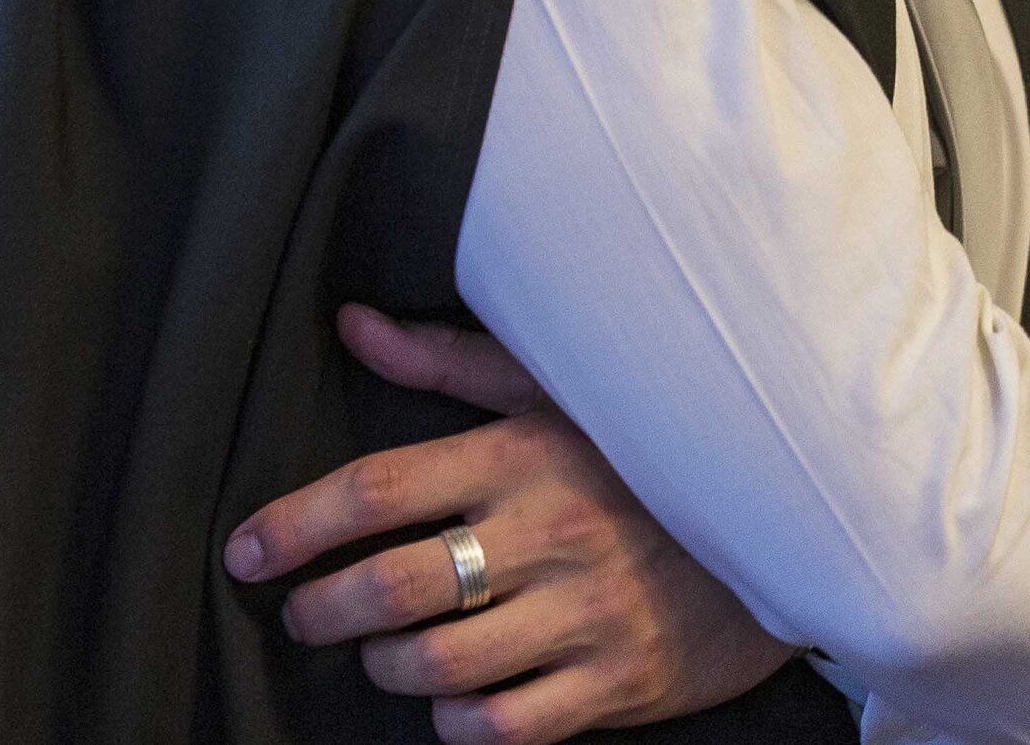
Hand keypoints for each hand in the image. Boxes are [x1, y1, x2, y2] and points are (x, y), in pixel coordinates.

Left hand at [225, 305, 795, 743]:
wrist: (783, 523)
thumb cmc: (643, 453)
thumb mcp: (555, 389)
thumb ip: (448, 363)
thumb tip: (352, 324)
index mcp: (522, 454)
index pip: (378, 490)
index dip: (295, 525)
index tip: (245, 550)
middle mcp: (547, 534)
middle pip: (392, 587)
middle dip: (321, 609)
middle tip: (302, 613)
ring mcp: (584, 615)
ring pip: (437, 665)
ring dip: (384, 667)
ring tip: (379, 652)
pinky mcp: (616, 684)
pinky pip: (504, 727)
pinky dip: (455, 723)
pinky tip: (449, 700)